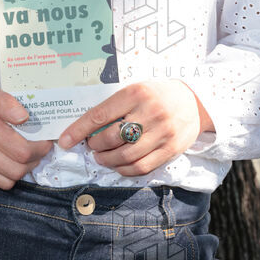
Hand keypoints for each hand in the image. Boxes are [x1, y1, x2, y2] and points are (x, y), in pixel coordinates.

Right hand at [0, 79, 53, 189]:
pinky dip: (3, 173)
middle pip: (17, 170)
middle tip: (38, 149)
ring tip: (24, 156)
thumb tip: (25, 117)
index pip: (22, 151)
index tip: (45, 141)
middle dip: (34, 162)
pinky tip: (5, 158)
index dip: (40, 149)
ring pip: (5, 181)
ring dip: (20, 171)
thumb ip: (5, 102)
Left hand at [57, 80, 214, 176]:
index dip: (79, 130)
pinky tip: (118, 166)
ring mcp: (162, 132)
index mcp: (135, 93)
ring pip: (126, 156)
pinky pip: (142, 167)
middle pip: (112, 138)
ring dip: (107, 160)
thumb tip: (85, 127)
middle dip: (95, 146)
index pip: (100, 115)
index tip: (65, 140)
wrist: (194, 101)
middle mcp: (149, 112)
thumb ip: (114, 105)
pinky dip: (125, 170)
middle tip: (91, 146)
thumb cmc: (157, 94)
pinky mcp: (171, 149)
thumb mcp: (136, 89)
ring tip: (102, 157)